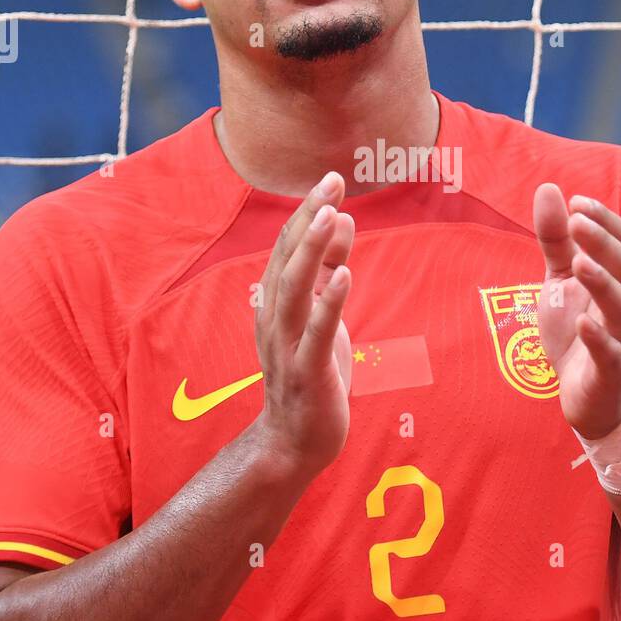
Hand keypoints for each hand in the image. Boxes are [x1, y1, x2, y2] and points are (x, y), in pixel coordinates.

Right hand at [252, 171, 355, 475]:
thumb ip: (329, 271)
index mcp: (275, 303)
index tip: (329, 179)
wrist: (295, 441)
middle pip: (287, 258)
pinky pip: (316, 332)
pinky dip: (329, 302)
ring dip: (312, 250)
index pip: (286, 248)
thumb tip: (341, 221)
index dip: (306, 212)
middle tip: (331, 181)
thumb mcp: (323, 315)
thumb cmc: (311, 373)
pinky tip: (346, 275)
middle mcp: (274, 318)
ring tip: (333, 216)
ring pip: (294, 289)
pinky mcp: (307, 372)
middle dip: (308, 218)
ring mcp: (287, 346)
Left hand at [532, 183, 620, 439]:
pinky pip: (612, 355)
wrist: (591, 400)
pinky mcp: (612, 374)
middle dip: (603, 243)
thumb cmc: (579, 334)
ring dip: (603, 283)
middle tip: (577, 221)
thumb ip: (556, 239)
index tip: (577, 201)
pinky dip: (599, 339)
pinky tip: (582, 323)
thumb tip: (548, 188)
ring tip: (579, 263)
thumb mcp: (560, 281)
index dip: (605, 220)